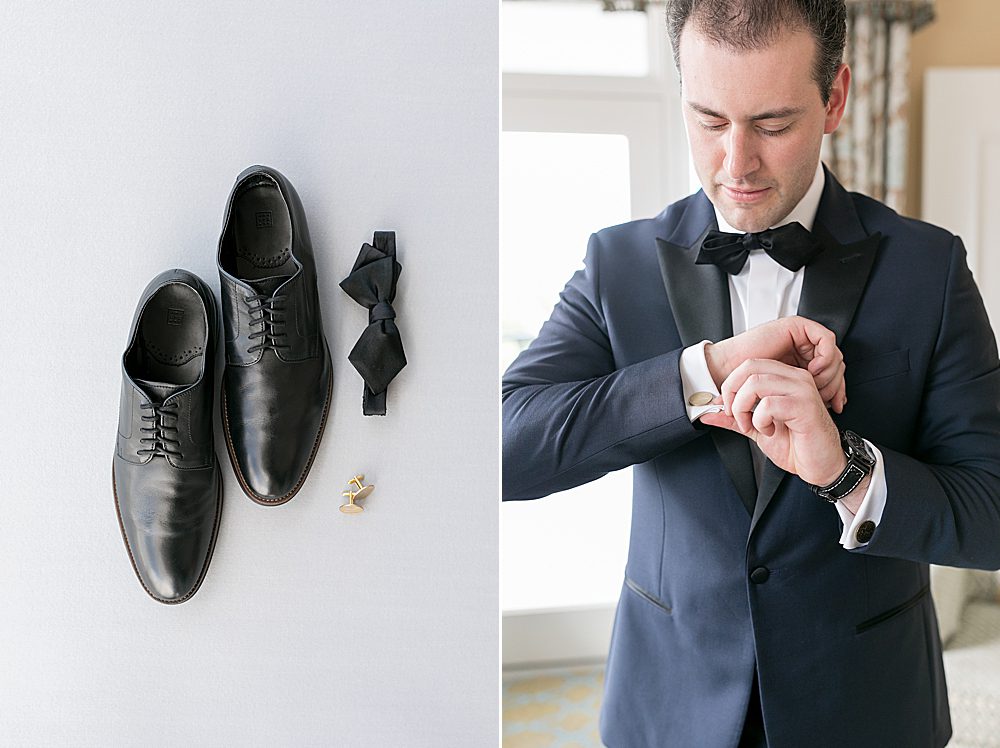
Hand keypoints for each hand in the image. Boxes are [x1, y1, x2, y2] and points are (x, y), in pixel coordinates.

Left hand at [700, 358, 846, 485]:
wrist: (821, 466)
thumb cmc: (796, 445)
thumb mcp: (756, 428)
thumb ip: (733, 418)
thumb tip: (707, 412)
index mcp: (785, 378)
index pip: (749, 364)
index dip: (731, 385)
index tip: (730, 409)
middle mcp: (795, 378)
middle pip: (749, 368)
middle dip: (733, 394)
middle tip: (737, 417)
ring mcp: (802, 390)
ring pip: (755, 383)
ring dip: (744, 409)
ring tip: (753, 426)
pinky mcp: (805, 406)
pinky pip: (768, 404)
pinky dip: (760, 421)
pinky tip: (769, 431)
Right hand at [704, 316, 845, 411]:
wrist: (730, 372)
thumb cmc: (746, 386)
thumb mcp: (784, 397)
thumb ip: (808, 397)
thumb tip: (837, 403)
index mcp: (801, 362)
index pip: (832, 373)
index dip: (838, 389)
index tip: (837, 405)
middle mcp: (803, 348)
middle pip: (837, 363)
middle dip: (836, 382)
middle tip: (827, 397)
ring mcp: (800, 336)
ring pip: (834, 352)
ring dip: (830, 371)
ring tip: (815, 385)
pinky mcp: (797, 326)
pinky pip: (825, 339)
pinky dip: (825, 356)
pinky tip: (813, 370)